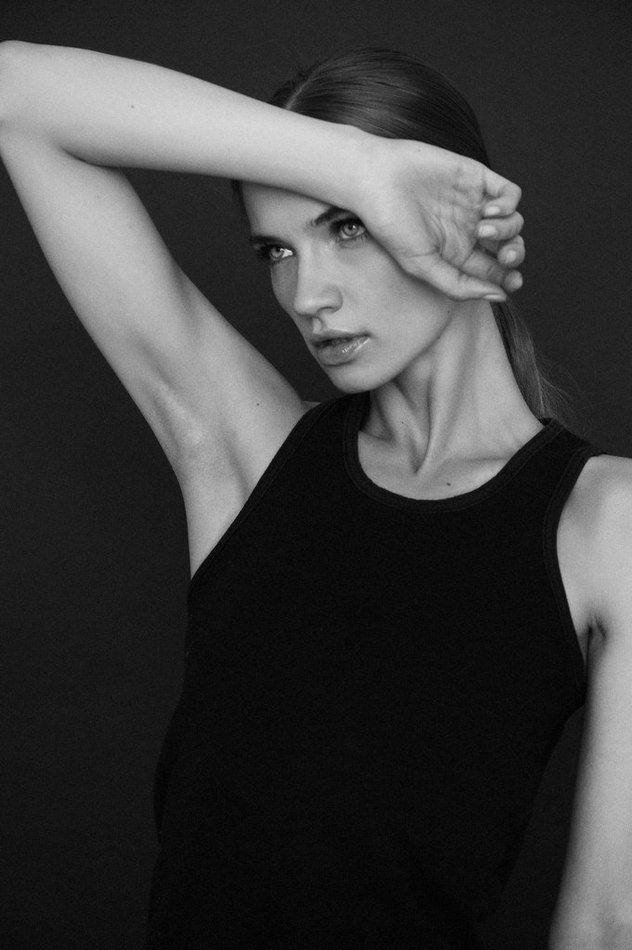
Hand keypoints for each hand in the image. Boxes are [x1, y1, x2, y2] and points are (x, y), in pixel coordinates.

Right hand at [354, 137, 524, 300]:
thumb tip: (499, 295)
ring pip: (513, 222)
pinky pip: (510, 193)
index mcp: (456, 254)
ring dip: (508, 230)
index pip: (493, 270)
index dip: (507, 278)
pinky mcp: (477, 178)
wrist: (375, 180)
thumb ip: (458, 285)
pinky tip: (490, 211)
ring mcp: (474, 204)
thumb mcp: (421, 266)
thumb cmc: (391, 225)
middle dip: (514, 255)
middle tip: (505, 257)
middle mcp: (468, 230)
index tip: (510, 283)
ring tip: (482, 228)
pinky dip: (509, 205)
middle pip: (508, 247)